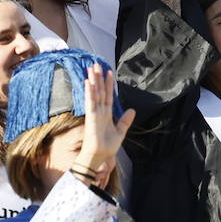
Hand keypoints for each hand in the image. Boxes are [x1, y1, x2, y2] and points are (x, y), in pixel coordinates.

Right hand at [74, 63, 134, 179]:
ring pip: (94, 93)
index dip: (108, 84)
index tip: (108, 73)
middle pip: (99, 91)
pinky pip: (90, 102)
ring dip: (93, 80)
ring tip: (92, 68)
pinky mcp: (91, 117)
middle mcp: (99, 111)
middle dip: (98, 78)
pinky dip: (89, 92)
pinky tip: (88, 82)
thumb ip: (125, 121)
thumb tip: (132, 110)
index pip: (107, 96)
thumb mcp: (120, 132)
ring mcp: (94, 113)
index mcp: (106, 114)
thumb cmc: (107, 147)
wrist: (99, 157)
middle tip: (96, 64)